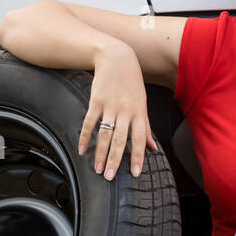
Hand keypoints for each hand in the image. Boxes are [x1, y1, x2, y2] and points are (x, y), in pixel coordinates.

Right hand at [78, 44, 159, 179]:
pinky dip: (84, 137)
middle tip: (109, 177)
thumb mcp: (143, 103)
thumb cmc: (132, 83)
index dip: (137, 157)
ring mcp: (109, 106)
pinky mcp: (95, 101)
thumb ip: (146, 127)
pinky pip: (89, 123)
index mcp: (138, 113)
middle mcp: (125, 111)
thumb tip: (153, 148)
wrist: (116, 58)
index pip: (139, 139)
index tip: (134, 173)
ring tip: (97, 169)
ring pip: (104, 134)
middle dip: (114, 160)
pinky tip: (81, 150)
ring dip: (100, 153)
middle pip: (119, 140)